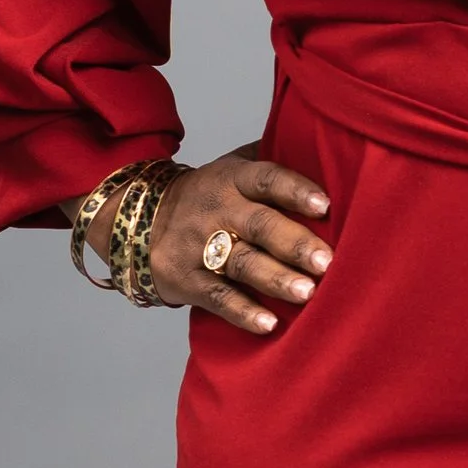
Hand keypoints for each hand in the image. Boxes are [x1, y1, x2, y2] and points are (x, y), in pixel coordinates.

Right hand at [73, 149, 332, 330]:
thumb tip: (329, 143)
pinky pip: (216, 297)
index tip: (325, 205)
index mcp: (233, 179)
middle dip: (294, 243)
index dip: (294, 190)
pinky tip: (268, 324)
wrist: (139, 220)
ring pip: (240, 263)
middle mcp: (217, 210)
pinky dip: (242, 312)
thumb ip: (273, 157)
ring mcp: (199, 246)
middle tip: (326, 261)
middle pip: (258, 224)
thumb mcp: (232, 168)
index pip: (265, 178)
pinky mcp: (186, 279)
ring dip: (274, 278)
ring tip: (307, 293)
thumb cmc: (208, 196)